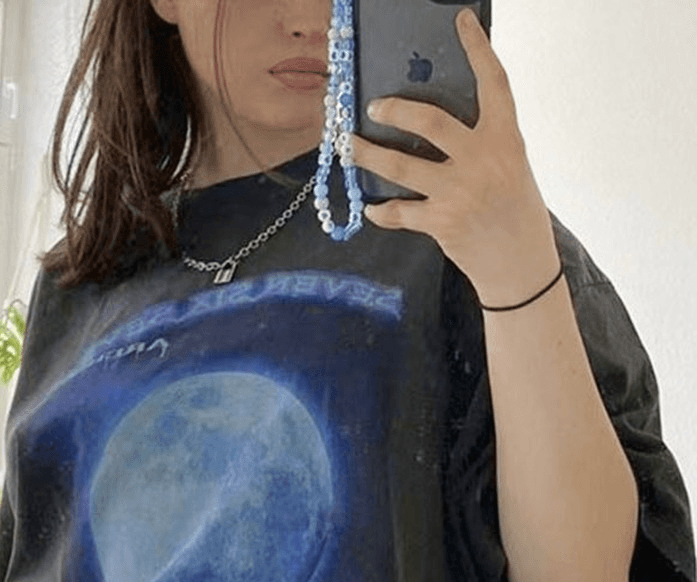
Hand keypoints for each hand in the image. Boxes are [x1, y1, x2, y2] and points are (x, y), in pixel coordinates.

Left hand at [352, 8, 560, 308]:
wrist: (521, 268)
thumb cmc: (517, 215)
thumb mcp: (510, 169)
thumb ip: (480, 146)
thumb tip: (432, 130)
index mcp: (506, 140)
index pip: (494, 83)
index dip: (477, 48)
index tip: (461, 21)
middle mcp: (482, 161)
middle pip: (429, 121)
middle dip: (394, 110)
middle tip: (373, 108)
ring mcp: (459, 192)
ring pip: (401, 166)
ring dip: (367, 155)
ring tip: (348, 146)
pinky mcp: (441, 222)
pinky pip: (399, 211)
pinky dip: (382, 212)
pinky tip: (371, 208)